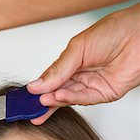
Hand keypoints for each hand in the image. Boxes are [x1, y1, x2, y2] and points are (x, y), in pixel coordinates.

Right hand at [27, 3, 139, 124]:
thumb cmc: (114, 31)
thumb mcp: (78, 48)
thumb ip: (58, 69)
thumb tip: (37, 84)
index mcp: (72, 62)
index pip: (50, 79)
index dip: (37, 88)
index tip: (24, 95)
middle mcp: (81, 76)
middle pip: (57, 92)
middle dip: (42, 100)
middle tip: (28, 107)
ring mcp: (92, 86)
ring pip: (68, 98)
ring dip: (54, 101)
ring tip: (41, 102)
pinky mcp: (104, 94)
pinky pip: (84, 99)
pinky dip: (70, 99)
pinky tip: (58, 97)